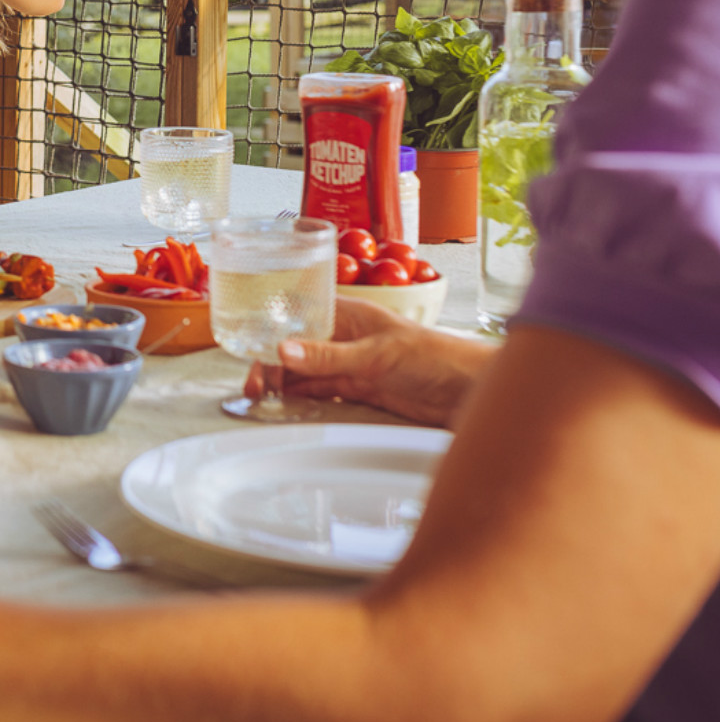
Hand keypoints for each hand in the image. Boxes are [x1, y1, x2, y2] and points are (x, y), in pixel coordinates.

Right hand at [243, 297, 498, 427]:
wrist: (470, 390)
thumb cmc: (436, 357)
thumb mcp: (375, 355)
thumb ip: (328, 356)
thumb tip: (283, 350)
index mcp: (348, 315)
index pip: (297, 320)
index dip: (270, 335)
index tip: (250, 355)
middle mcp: (346, 338)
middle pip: (297, 348)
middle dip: (271, 365)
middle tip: (255, 389)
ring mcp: (352, 365)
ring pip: (306, 372)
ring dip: (285, 384)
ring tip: (264, 400)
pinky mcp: (361, 390)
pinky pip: (323, 393)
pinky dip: (303, 399)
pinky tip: (289, 406)